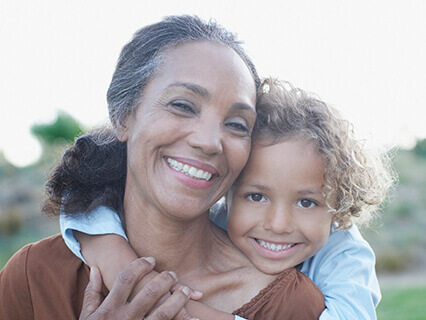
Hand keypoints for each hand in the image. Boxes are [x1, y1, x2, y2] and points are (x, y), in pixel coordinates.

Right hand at [79, 257, 197, 319]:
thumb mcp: (87, 316)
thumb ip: (92, 293)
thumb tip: (96, 270)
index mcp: (109, 308)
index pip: (126, 278)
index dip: (140, 265)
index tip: (151, 260)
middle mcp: (124, 319)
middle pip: (150, 292)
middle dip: (164, 280)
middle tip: (172, 274)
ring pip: (163, 312)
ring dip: (177, 299)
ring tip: (185, 291)